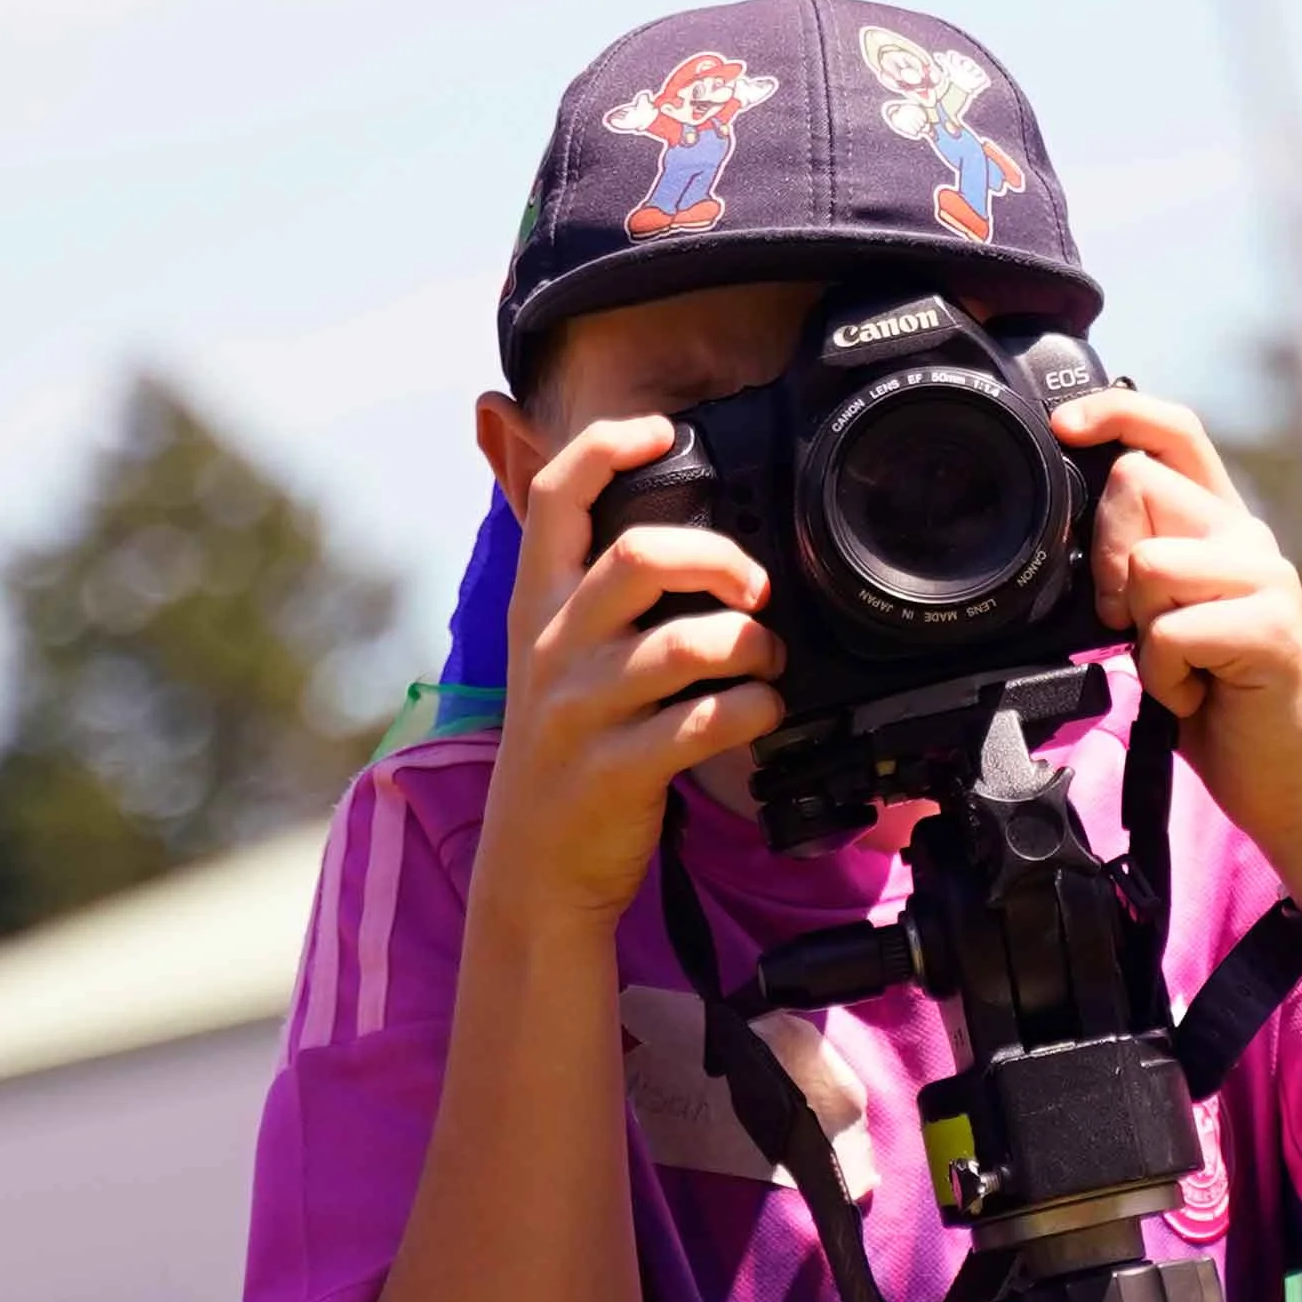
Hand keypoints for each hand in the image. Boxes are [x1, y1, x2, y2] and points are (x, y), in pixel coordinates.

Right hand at [474, 417, 785, 931]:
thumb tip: (663, 535)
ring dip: (752, 644)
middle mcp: (552, 647)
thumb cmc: (565, 748)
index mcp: (537, 606)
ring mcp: (581, 710)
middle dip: (718, 557)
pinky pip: (707, 722)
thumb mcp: (552, 656)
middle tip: (755, 586)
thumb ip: (590, 590)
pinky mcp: (615, 770)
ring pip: (687, 642)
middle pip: (639, 554)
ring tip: (768, 660)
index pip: (554, 496)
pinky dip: (755, 710)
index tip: (664, 432)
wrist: (534, 868)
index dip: (608, 446)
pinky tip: (761, 713)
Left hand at [1059, 386, 1301, 896]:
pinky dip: (1165, 677)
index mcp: (1221, 524)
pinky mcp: (1272, 627)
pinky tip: (1196, 694)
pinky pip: (1170, 631)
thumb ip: (1134, 563)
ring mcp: (1266, 578)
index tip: (1065, 427)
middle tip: (1134, 626)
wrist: (1283, 779)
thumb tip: (1074, 523)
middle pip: (1138, 483)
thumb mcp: (1158, 619)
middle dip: (1107, 559)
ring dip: (1140, 628)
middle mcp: (1248, 536)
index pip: (1173, 430)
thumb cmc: (1215, 702)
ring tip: (1179, 665)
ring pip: (1149, 559)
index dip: (1116, 413)